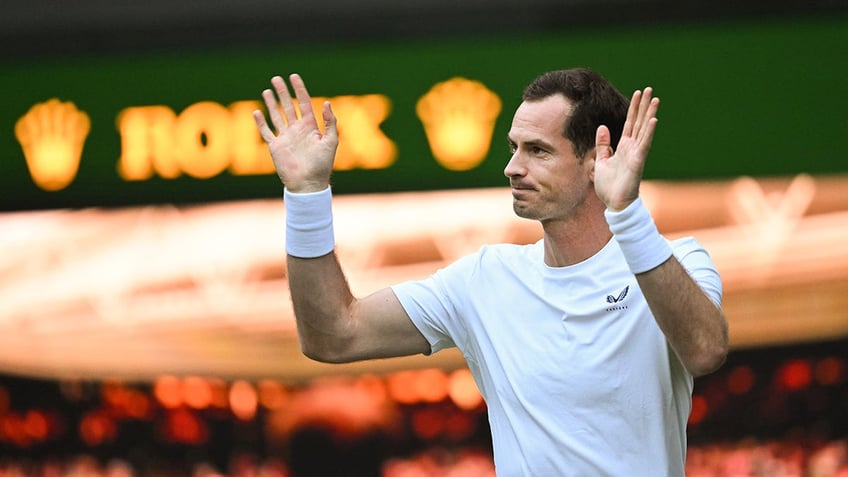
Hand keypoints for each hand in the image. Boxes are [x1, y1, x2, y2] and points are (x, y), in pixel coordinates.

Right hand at [253, 74, 338, 192]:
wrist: (308, 184)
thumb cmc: (322, 165)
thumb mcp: (331, 142)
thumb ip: (330, 122)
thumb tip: (327, 102)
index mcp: (310, 127)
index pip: (304, 103)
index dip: (299, 89)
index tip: (294, 77)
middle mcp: (297, 130)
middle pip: (288, 106)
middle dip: (283, 92)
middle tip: (276, 78)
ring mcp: (285, 138)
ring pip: (276, 116)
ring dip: (271, 104)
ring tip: (267, 91)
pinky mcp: (275, 147)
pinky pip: (266, 132)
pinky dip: (261, 123)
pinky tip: (256, 112)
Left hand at [593, 87, 658, 210]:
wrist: (614, 204)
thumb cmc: (609, 186)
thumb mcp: (601, 161)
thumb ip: (603, 145)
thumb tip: (602, 127)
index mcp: (623, 147)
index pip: (629, 123)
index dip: (633, 108)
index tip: (638, 94)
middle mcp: (632, 148)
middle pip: (638, 122)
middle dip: (643, 106)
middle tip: (649, 89)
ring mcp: (636, 154)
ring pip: (644, 130)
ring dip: (649, 114)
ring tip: (655, 99)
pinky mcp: (638, 161)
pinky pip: (644, 144)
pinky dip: (649, 132)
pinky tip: (653, 120)